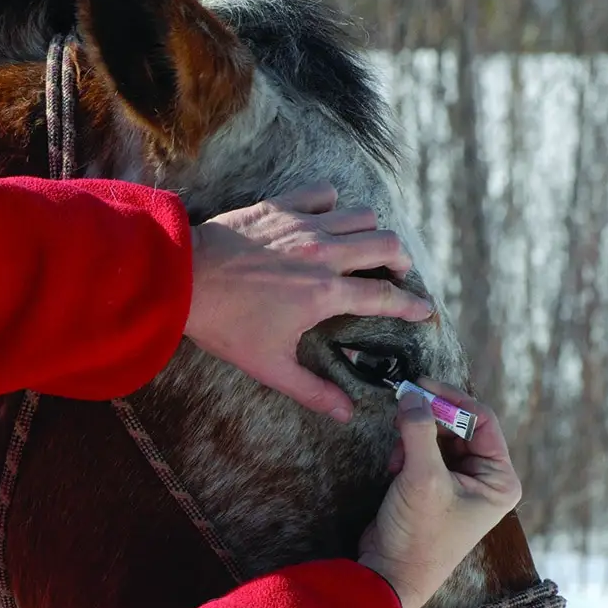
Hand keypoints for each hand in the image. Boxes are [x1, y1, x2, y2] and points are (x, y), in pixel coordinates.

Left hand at [184, 182, 433, 422]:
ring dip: (370, 232)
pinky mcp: (281, 206)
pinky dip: (333, 204)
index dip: (411, 304)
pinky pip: (323, 192)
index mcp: (325, 294)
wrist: (183, 280)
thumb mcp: (269, 366)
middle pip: (387, 245)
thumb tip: (345, 414)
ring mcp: (303, 225)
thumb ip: (312, 390)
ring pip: (362, 215)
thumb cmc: (225, 325)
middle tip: (395, 275)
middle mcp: (323, 254)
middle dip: (400, 262)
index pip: (385, 296)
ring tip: (364, 249)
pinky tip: (326, 219)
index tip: (424, 309)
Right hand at [358, 378, 521, 607]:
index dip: (452, 400)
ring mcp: (458, 484)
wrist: (389, 574)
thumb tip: (412, 394)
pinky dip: (405, 453)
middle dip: (428, 422)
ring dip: (413, 439)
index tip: (420, 386)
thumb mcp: (422, 479)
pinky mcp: (433, 488)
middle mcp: (484, 480)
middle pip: (459, 426)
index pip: (483, 421)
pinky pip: (422, 452)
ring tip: (396, 459)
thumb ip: (419, 431)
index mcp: (499, 480)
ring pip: (436, 437)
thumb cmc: (419, 536)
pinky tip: (393, 470)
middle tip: (402, 409)